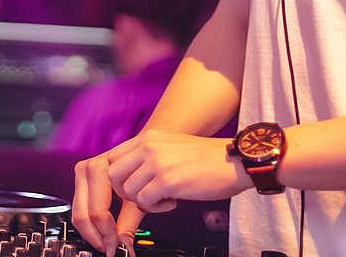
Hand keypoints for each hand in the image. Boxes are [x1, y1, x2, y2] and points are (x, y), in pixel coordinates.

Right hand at [73, 151, 136, 256]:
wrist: (140, 152)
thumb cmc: (142, 171)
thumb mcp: (139, 197)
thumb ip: (129, 223)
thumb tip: (125, 247)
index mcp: (101, 169)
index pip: (97, 212)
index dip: (107, 233)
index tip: (116, 246)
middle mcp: (87, 169)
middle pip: (82, 214)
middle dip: (96, 235)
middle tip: (109, 248)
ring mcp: (81, 173)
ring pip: (78, 214)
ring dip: (92, 232)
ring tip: (108, 241)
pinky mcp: (80, 180)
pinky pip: (79, 209)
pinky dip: (90, 223)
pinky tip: (104, 230)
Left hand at [107, 130, 246, 208]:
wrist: (233, 161)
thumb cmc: (206, 158)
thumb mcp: (171, 145)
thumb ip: (149, 154)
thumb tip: (132, 173)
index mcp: (149, 137)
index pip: (113, 157)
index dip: (120, 176)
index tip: (134, 185)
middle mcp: (149, 147)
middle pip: (113, 174)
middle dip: (125, 191)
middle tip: (144, 196)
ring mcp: (157, 163)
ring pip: (128, 190)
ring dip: (143, 201)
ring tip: (164, 198)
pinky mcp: (167, 181)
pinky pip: (144, 202)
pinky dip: (156, 208)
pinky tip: (173, 202)